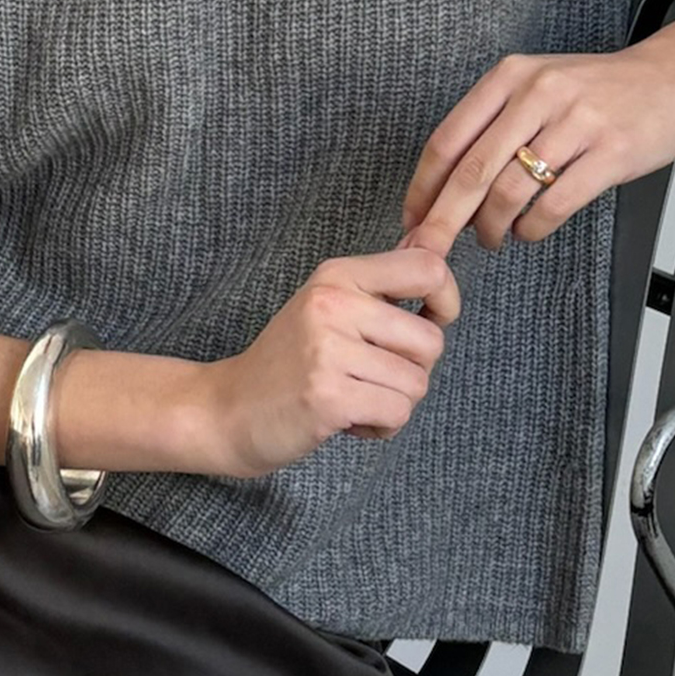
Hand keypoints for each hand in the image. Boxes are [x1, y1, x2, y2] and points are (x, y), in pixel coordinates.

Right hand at [197, 245, 462, 479]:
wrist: (228, 409)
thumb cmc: (288, 362)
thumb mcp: (328, 307)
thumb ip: (380, 285)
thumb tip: (435, 249)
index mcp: (337, 275)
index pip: (427, 268)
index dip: (446, 299)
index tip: (429, 321)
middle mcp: (333, 304)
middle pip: (431, 340)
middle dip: (414, 370)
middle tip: (373, 376)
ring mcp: (328, 350)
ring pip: (416, 383)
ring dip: (394, 402)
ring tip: (354, 397)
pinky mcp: (327, 396)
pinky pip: (396, 413)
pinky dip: (381, 426)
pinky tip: (349, 419)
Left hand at [398, 40, 674, 257]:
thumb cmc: (602, 89)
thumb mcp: (538, 85)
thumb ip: (494, 125)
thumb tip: (447, 186)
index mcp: (510, 77)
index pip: (447, 140)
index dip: (423, 188)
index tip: (412, 219)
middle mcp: (537, 94)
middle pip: (471, 172)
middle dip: (442, 221)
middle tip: (430, 250)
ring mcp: (575, 123)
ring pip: (509, 192)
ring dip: (492, 228)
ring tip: (493, 238)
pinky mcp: (610, 153)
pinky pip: (554, 205)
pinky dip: (532, 228)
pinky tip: (529, 230)